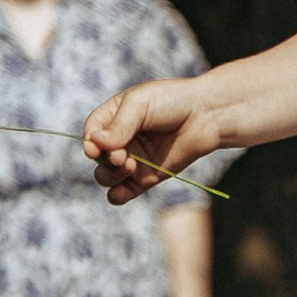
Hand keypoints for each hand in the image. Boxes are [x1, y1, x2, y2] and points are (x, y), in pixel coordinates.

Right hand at [83, 77, 229, 203]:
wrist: (206, 115)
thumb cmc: (172, 101)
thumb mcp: (140, 104)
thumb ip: (119, 125)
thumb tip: (96, 143)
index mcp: (112, 117)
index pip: (90, 134)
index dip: (90, 143)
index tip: (96, 148)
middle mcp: (119, 140)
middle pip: (97, 158)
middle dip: (106, 159)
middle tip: (124, 156)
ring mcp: (132, 160)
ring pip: (106, 177)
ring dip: (111, 176)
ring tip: (131, 166)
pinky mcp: (145, 178)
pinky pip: (122, 193)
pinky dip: (117, 196)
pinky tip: (122, 193)